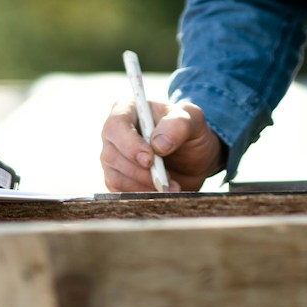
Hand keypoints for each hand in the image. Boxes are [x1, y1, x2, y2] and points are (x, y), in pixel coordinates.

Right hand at [99, 98, 225, 191]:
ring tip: (171, 186)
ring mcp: (113, 158)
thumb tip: (158, 144)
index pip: (116, 126)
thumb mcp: (193, 120)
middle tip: (167, 178)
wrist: (194, 158)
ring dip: (144, 186)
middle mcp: (115, 134)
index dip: (129, 144)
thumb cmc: (190, 131)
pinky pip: (120, 192)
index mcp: (128, 110)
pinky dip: (142, 196)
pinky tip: (161, 193)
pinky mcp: (117, 179)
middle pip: (111, 155)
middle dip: (140, 172)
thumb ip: (179, 124)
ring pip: (115, 177)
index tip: (150, 159)